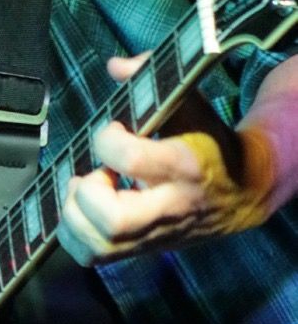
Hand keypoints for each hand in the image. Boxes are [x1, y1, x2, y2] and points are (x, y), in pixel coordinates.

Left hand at [57, 54, 276, 265]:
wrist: (247, 189)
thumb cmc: (211, 140)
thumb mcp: (190, 103)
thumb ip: (153, 77)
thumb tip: (116, 66)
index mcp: (183, 165)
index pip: (131, 159)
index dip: (108, 140)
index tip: (112, 129)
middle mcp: (169, 206)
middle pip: (112, 221)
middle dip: (86, 193)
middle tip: (92, 173)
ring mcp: (156, 234)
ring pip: (100, 246)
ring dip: (75, 215)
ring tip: (85, 190)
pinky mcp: (145, 248)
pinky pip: (97, 256)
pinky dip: (76, 235)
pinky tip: (84, 210)